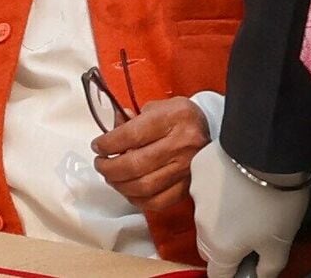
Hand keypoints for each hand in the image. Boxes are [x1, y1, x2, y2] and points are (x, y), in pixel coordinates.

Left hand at [92, 97, 209, 211]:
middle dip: (109, 167)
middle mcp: (181, 144)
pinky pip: (157, 202)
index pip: (132, 134)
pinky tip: (129, 190)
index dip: (109, 143)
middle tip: (100, 164)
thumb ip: (133, 119)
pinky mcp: (187, 188)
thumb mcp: (158, 107)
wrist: (213, 133)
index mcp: (173, 118)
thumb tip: (111, 129)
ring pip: (144, 187)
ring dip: (119, 185)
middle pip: (135, 164)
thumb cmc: (181, 118)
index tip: (98, 146)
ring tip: (111, 177)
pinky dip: (137, 199)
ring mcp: (185, 169)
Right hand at [190, 144, 309, 277]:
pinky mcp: (198, 168)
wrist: (268, 152)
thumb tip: (260, 276)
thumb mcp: (281, 243)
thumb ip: (268, 268)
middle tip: (249, 232)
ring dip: (220, 214)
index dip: (233, 274)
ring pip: (205, 214)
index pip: (218, 274)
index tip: (247, 265)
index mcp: (220, 248)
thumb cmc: (276, 201)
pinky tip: (235, 177)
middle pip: (208, 246)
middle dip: (225, 246)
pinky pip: (205, 185)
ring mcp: (196, 194)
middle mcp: (201, 224)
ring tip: (245, 200)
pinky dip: (217, 186)